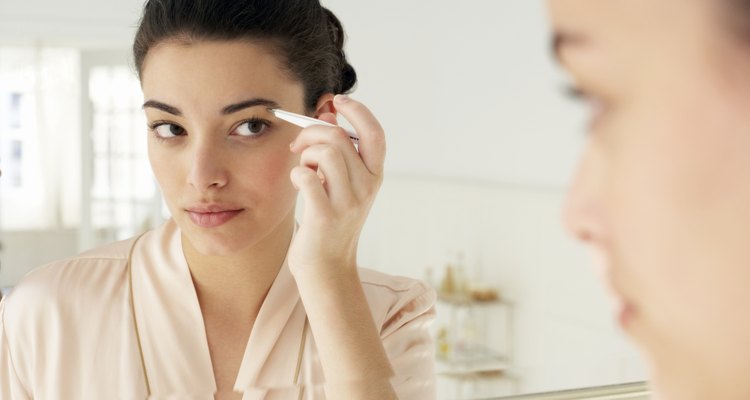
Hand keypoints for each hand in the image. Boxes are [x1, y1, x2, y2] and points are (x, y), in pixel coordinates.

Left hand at [286, 95, 385, 281]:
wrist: (327, 267)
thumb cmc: (329, 221)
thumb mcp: (343, 185)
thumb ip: (338, 151)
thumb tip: (328, 113)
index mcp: (374, 177)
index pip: (375, 133)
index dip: (358, 111)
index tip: (337, 100)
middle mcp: (366, 188)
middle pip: (339, 138)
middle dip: (312, 132)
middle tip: (299, 146)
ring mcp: (348, 203)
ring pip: (325, 152)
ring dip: (305, 154)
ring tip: (303, 169)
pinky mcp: (325, 216)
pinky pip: (306, 176)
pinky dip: (297, 173)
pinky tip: (297, 183)